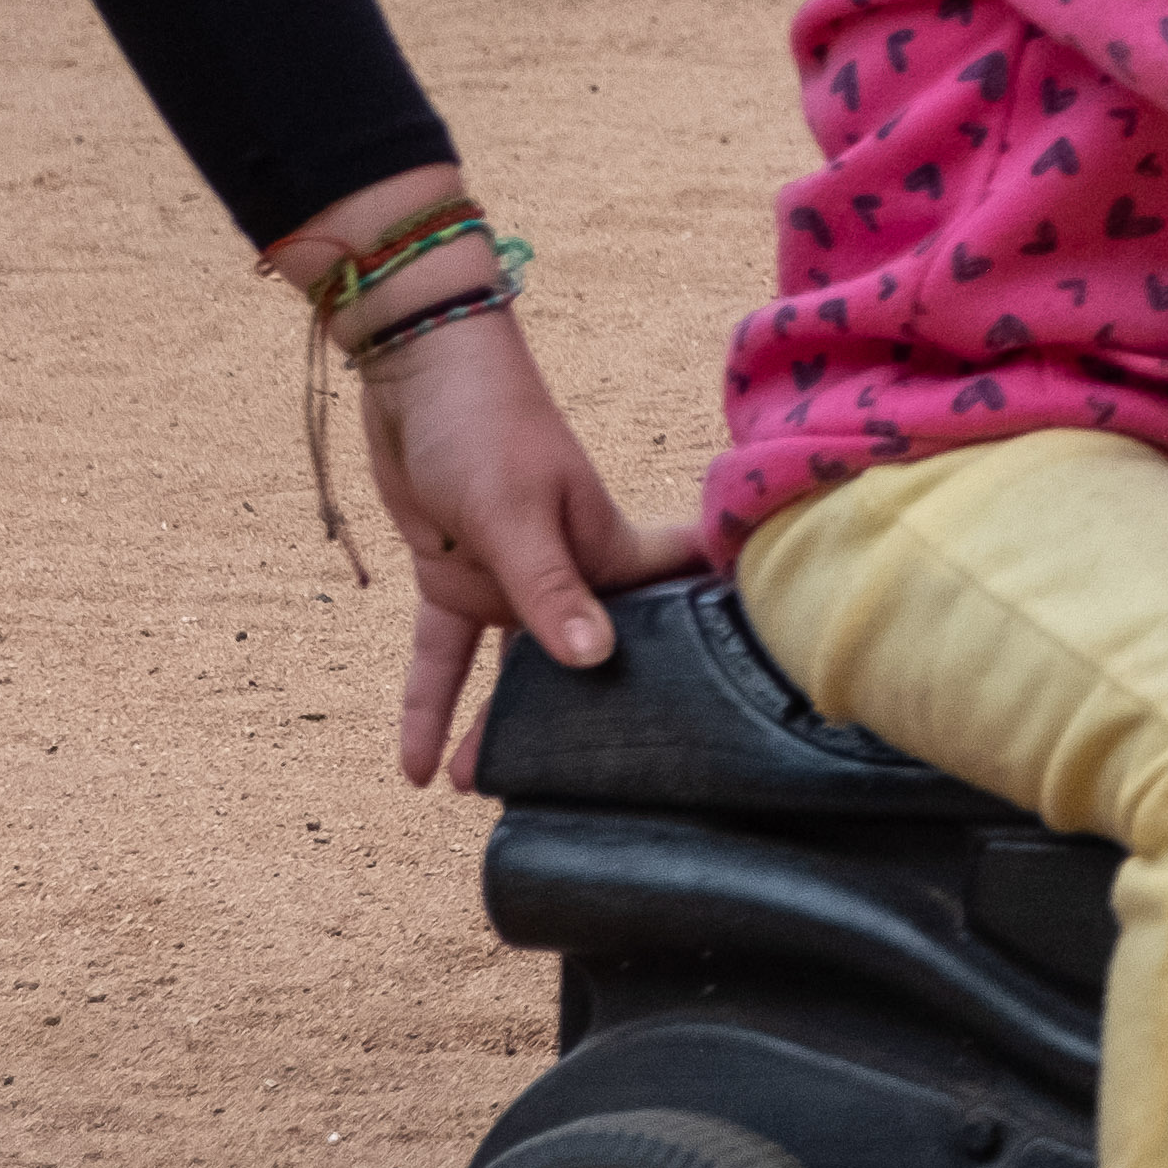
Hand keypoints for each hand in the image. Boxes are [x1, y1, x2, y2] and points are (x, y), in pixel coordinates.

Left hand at [362, 311, 702, 789]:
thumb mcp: (515, 509)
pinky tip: (414, 768)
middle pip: (594, 656)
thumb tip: (591, 661)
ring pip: (515, 671)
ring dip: (502, 726)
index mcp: (611, 548)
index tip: (757, 684)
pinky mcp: (457, 580)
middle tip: (594, 789)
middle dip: (596, 716)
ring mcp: (515, 580)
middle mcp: (573, 573)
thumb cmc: (486, 423)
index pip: (686, 584)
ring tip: (486, 791)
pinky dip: (430, 704)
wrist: (410, 376)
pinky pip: (444, 657)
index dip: (725, 624)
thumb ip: (548, 588)